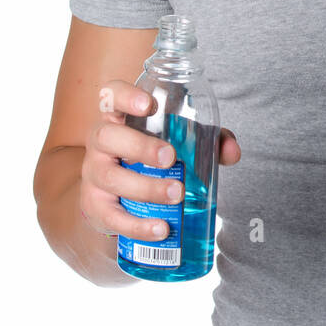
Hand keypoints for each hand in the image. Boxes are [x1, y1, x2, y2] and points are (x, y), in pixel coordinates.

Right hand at [81, 80, 239, 241]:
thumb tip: (232, 151)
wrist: (115, 196)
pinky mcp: (95, 207)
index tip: (149, 104)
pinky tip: (161, 228)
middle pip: (107, 136)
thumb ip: (207, 140)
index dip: (125, 96)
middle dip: (140, 146)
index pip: (111, 97)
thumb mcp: (175, 141)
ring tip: (177, 194)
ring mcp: (93, 174)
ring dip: (146, 187)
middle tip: (170, 158)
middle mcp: (100, 142)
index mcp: (119, 118)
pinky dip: (137, 225)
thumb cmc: (149, 157)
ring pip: (110, 177)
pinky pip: (111, 216)